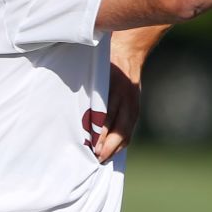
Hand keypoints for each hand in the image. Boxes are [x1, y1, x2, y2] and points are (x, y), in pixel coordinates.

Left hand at [94, 37, 145, 162]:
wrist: (128, 52)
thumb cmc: (106, 62)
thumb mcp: (96, 72)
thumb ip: (89, 90)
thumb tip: (76, 113)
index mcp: (116, 89)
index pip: (107, 117)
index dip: (100, 134)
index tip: (92, 146)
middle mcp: (127, 99)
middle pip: (119, 129)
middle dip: (108, 146)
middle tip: (96, 158)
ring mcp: (134, 105)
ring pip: (126, 132)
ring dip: (115, 148)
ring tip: (103, 159)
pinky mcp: (136, 109)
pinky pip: (129, 130)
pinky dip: (121, 142)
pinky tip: (112, 150)